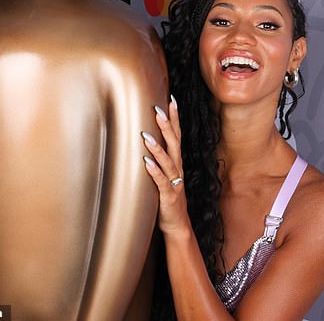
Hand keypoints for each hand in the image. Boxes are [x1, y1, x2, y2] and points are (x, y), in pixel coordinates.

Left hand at [142, 95, 189, 234]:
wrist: (178, 225)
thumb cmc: (168, 197)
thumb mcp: (164, 174)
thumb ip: (160, 158)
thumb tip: (146, 138)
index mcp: (177, 162)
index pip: (177, 135)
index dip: (175, 118)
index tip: (171, 99)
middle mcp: (177, 169)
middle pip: (174, 143)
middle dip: (167, 125)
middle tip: (158, 108)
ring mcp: (174, 182)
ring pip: (168, 161)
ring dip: (157, 148)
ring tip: (146, 135)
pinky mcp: (168, 197)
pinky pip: (161, 182)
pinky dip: (154, 171)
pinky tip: (147, 162)